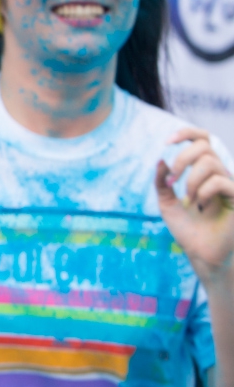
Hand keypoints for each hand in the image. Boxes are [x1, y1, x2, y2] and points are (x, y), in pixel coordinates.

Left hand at [158, 128, 233, 285]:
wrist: (201, 254)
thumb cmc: (187, 229)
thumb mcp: (167, 203)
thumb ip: (162, 182)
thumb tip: (161, 159)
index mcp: (205, 172)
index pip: (203, 139)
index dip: (187, 133)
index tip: (167, 141)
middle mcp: (220, 174)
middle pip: (204, 146)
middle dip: (182, 159)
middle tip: (172, 179)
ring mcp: (231, 185)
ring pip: (210, 163)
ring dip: (191, 180)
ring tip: (188, 199)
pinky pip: (220, 181)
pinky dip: (204, 191)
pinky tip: (201, 206)